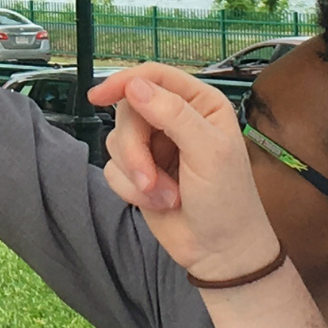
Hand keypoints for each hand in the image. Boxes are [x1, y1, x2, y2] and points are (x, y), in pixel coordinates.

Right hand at [88, 64, 280, 283]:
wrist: (219, 251)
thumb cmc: (227, 200)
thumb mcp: (208, 152)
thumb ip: (173, 114)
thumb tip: (134, 86)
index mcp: (200, 103)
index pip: (154, 76)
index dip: (125, 82)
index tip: (99, 96)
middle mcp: (175, 119)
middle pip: (128, 111)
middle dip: (134, 148)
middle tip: (149, 178)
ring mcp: (155, 146)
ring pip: (117, 141)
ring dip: (137, 174)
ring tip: (165, 196)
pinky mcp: (139, 172)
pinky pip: (113, 169)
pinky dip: (131, 189)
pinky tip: (159, 202)